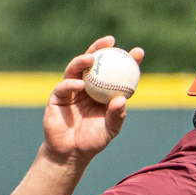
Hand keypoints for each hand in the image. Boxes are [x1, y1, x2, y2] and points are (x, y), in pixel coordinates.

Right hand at [42, 38, 143, 164]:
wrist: (70, 153)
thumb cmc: (93, 140)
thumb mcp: (110, 129)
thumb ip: (116, 115)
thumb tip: (122, 98)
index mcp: (103, 91)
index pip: (116, 72)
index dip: (127, 60)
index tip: (138, 52)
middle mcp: (88, 86)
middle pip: (94, 62)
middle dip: (101, 48)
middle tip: (111, 41)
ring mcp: (72, 89)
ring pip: (76, 68)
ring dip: (83, 60)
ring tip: (92, 58)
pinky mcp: (57, 97)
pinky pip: (64, 87)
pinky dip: (71, 84)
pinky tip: (80, 84)